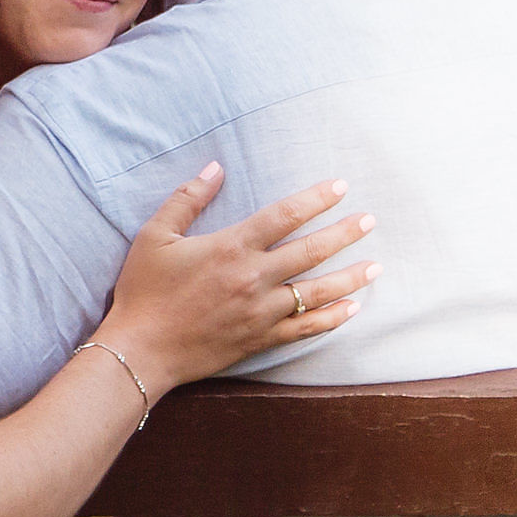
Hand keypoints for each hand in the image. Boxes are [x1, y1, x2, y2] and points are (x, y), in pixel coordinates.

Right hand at [95, 168, 376, 397]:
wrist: (140, 349)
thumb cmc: (144, 290)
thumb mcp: (155, 235)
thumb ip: (186, 199)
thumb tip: (215, 168)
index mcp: (230, 247)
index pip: (283, 216)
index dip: (315, 199)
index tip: (340, 187)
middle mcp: (253, 278)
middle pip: (311, 251)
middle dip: (345, 233)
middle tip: (370, 220)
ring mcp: (261, 312)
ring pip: (317, 292)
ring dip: (350, 277)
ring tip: (376, 266)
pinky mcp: (261, 339)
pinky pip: (306, 328)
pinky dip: (332, 319)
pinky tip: (352, 309)